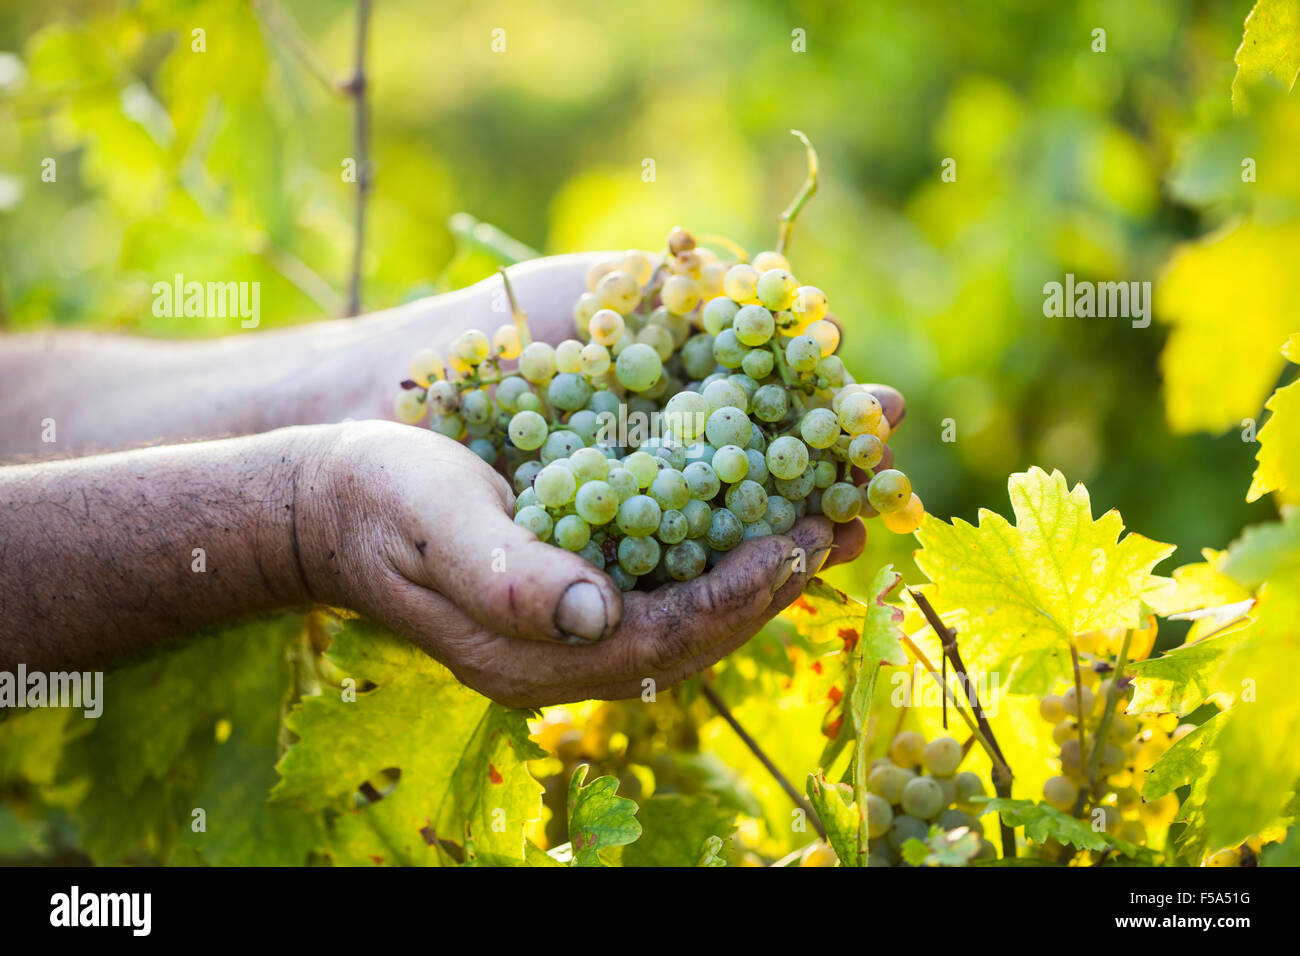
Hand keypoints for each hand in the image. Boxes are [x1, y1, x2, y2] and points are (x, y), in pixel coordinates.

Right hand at [296, 421, 864, 706]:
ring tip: (836, 510)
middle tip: (852, 519)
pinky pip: (670, 574)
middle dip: (777, 577)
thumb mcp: (436, 525)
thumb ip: (509, 576)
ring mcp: (575, 623)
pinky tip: (764, 499)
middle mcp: (569, 651)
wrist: (332, 501)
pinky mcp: (578, 586)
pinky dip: (723, 539)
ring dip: (765, 559)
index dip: (738, 593)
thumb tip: (597, 615)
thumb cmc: (378, 501)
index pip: (664, 640)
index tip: (804, 539)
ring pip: (694, 603)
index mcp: (536, 654)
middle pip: (697, 628)